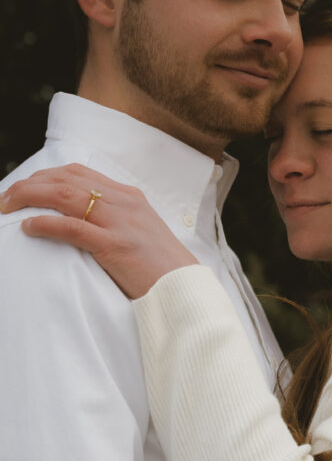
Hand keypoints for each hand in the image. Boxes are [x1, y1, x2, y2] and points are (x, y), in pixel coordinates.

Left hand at [0, 164, 197, 297]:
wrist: (184, 287)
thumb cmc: (161, 267)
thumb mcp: (139, 232)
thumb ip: (115, 220)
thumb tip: (82, 221)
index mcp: (128, 196)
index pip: (78, 172)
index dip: (45, 175)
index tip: (25, 187)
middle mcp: (123, 202)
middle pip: (65, 179)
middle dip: (30, 184)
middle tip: (6, 198)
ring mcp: (120, 222)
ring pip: (65, 195)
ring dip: (30, 198)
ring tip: (8, 207)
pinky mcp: (116, 245)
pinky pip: (73, 227)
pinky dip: (46, 223)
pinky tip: (29, 227)